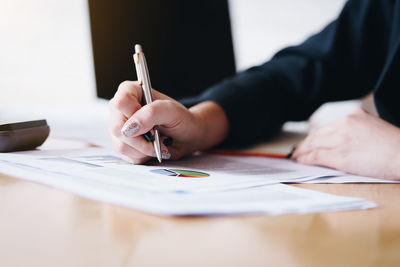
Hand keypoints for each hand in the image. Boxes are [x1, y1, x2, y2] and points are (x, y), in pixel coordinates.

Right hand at [109, 81, 227, 163]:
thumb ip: (152, 113)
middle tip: (158, 137)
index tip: (152, 123)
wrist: (185, 136)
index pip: (121, 102)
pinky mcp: (122, 145)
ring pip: (121, 145)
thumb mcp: (172, 111)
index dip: (134, 115)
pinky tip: (152, 148)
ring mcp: (120, 128)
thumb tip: (130, 127)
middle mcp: (120, 110)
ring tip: (158, 142)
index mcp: (130, 92)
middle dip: (141, 139)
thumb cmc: (180, 119)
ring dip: (144, 149)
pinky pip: (127, 156)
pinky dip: (143, 156)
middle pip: (117, 128)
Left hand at [292, 108, 399, 179]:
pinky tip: (301, 161)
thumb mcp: (372, 129)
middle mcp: (343, 125)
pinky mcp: (339, 155)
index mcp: (353, 116)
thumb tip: (339, 142)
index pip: (327, 128)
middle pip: (317, 135)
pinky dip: (306, 158)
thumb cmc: (394, 146)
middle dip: (305, 144)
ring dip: (302, 152)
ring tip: (295, 157)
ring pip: (313, 145)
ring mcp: (340, 139)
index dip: (314, 136)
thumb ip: (354, 132)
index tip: (308, 141)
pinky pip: (316, 156)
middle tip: (296, 150)